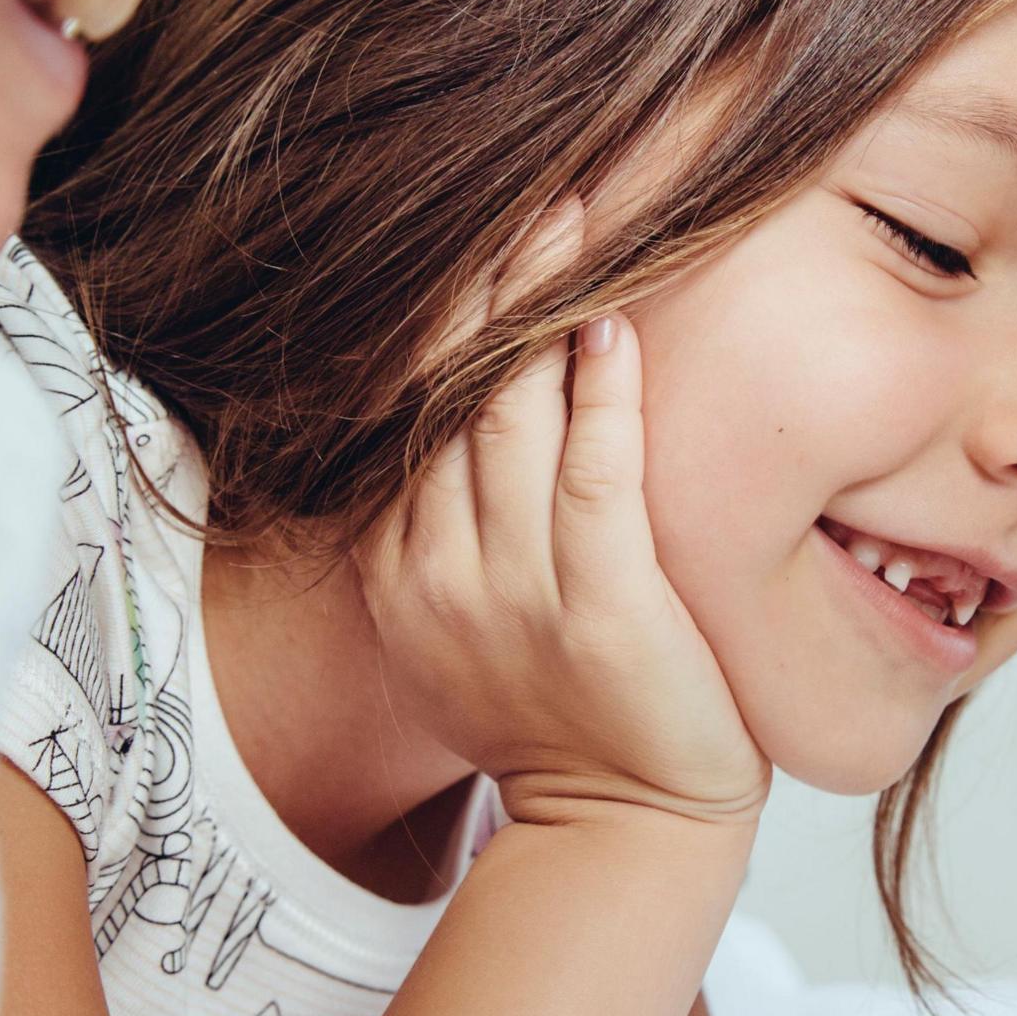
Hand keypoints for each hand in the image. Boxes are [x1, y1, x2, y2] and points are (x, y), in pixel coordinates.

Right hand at [358, 224, 768, 830]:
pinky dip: (600, 398)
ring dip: (544, 309)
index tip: (474, 226)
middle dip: (492, 283)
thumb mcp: (464, 623)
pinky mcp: (600, 608)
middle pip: (451, 395)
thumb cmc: (560, 717)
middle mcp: (439, 572)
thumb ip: (447, 529)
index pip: (404, 411)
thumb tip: (456, 420)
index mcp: (397, 569)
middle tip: (536, 188)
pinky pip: (593, 478)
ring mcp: (515, 591)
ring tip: (577, 218)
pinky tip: (615, 327)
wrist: (619, 827)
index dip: (439, 313)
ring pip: (511, 421)